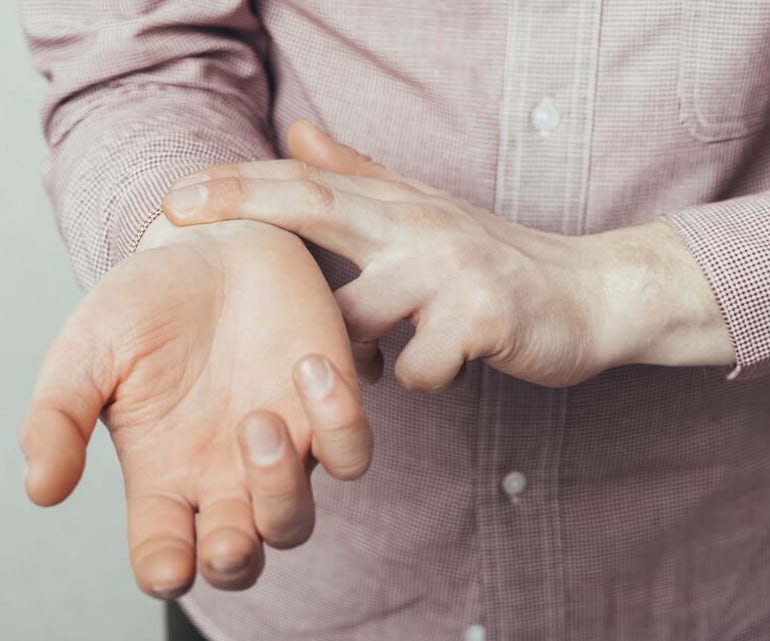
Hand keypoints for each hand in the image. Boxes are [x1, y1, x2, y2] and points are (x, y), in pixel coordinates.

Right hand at [19, 219, 371, 598]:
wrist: (209, 242)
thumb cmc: (142, 302)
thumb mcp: (85, 353)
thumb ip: (56, 419)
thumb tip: (41, 492)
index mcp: (160, 474)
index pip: (162, 554)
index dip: (166, 573)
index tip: (167, 568)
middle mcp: (220, 475)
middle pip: (238, 560)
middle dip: (234, 562)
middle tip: (227, 538)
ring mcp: (279, 447)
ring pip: (294, 521)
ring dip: (280, 490)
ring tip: (256, 420)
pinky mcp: (325, 408)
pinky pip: (349, 453)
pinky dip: (340, 424)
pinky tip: (308, 366)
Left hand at [162, 121, 733, 389]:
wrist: (595, 294)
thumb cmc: (494, 260)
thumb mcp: (424, 212)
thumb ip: (358, 177)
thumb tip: (296, 131)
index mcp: (398, 207)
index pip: (306, 183)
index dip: (238, 183)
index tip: (174, 195)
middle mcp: (418, 226)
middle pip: (316, 206)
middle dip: (241, 205)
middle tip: (175, 210)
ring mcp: (451, 269)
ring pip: (357, 319)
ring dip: (349, 352)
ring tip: (374, 359)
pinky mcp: (485, 317)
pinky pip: (418, 368)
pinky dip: (419, 379)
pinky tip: (446, 368)